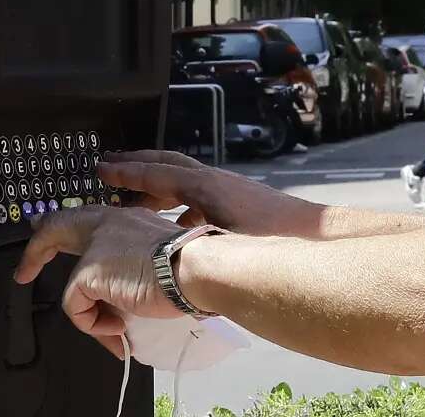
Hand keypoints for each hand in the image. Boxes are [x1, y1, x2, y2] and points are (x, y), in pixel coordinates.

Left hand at [14, 205, 185, 358]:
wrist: (193, 268)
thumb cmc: (188, 266)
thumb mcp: (159, 256)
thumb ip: (134, 263)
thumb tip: (121, 295)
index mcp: (124, 218)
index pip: (84, 218)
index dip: (62, 230)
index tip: (44, 235)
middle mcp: (105, 225)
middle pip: (55, 229)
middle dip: (35, 252)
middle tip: (23, 272)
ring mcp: (94, 248)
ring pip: (73, 288)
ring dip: (91, 316)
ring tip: (114, 330)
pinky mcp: (87, 273)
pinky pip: (76, 308)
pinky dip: (94, 325)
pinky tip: (117, 329)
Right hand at [99, 150, 324, 236]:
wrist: (322, 243)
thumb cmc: (277, 244)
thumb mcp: (221, 247)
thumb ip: (186, 250)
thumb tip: (159, 255)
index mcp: (206, 186)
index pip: (158, 171)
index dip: (127, 171)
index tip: (101, 169)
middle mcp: (218, 184)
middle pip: (171, 168)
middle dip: (140, 168)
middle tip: (113, 172)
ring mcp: (233, 195)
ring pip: (187, 186)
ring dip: (161, 192)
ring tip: (138, 205)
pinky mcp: (246, 211)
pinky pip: (203, 203)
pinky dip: (183, 210)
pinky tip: (180, 232)